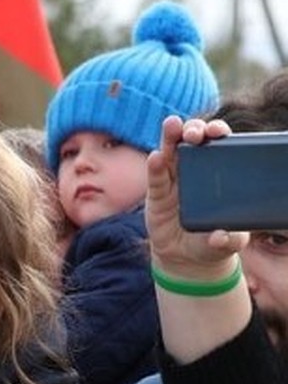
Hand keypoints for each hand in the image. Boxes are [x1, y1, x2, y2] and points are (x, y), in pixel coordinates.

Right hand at [147, 115, 246, 277]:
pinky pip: (155, 178)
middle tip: (194, 133)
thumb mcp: (227, 243)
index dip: (217, 134)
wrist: (185, 258)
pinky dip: (155, 167)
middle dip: (193, 130)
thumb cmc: (211, 243)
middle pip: (192, 143)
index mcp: (216, 175)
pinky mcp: (156, 196)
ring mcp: (173, 182)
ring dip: (170, 137)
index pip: (217, 146)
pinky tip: (155, 157)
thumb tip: (221, 238)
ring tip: (171, 125)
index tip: (218, 132)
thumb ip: (229, 240)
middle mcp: (193, 172)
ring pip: (170, 153)